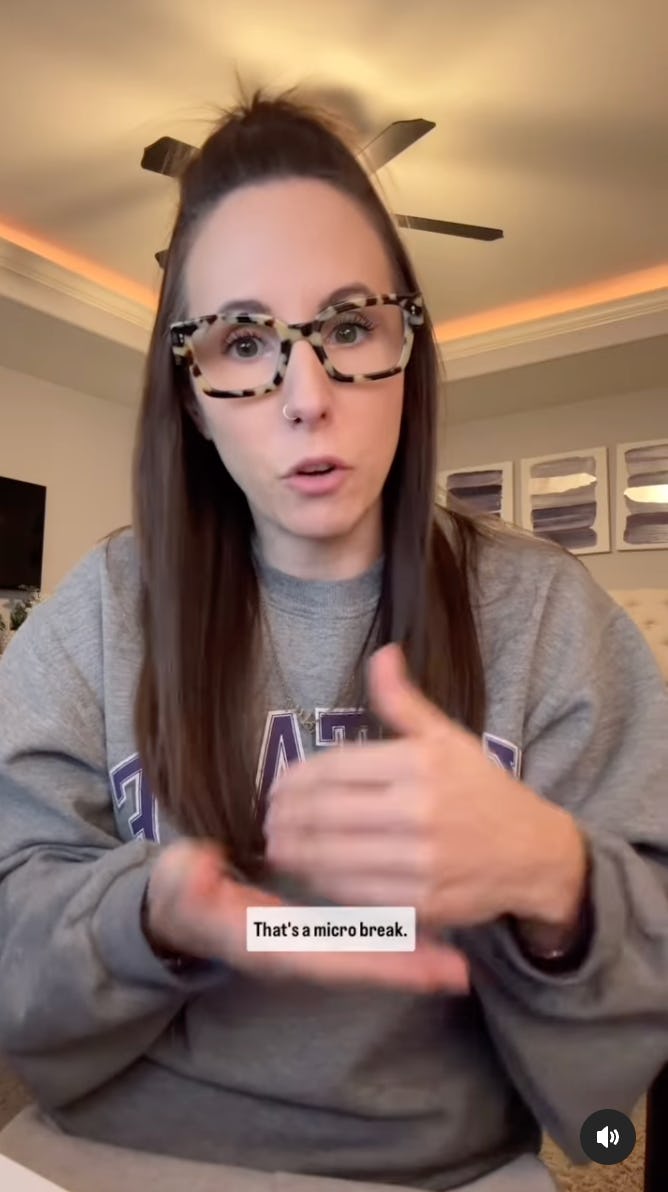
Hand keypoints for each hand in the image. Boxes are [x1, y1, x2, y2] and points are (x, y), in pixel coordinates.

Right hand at [145, 838, 469, 992]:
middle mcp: (292, 951)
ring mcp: (304, 944)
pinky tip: (428, 938)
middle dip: (405, 969)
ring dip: (406, 958)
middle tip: (459, 973)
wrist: (175, 908)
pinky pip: (357, 941)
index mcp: (267, 941)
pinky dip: (392, 942)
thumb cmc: (180, 893)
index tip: (417, 969)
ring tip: (457, 965)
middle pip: (356, 964)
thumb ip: (189, 879)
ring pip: (362, 955)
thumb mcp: (179, 883)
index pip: (327, 954)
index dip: (371, 959)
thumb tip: (202, 870)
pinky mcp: (311, 935)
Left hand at [266, 644, 586, 930]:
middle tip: (267, 818)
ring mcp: (419, 862)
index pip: (334, 768)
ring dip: (295, 852)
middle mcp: (418, 812)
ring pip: (332, 858)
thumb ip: (404, 702)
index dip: (295, 779)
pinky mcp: (421, 904)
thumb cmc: (482, 790)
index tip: (278, 786)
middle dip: (285, 817)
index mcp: (419, 764)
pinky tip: (311, 873)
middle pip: (325, 814)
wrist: (534, 853)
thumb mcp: (447, 738)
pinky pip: (355, 895)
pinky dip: (323, 884)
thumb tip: (382, 654)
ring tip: (278, 844)